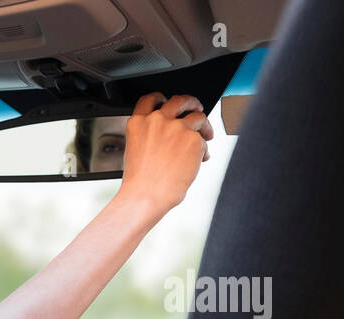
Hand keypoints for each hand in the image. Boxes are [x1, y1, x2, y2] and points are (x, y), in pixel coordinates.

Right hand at [117, 92, 213, 212]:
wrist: (146, 196)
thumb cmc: (139, 181)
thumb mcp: (135, 151)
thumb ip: (150, 135)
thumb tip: (171, 133)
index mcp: (139, 123)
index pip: (151, 99)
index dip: (161, 98)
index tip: (168, 101)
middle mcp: (158, 120)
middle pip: (180, 100)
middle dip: (191, 102)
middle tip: (196, 109)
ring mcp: (177, 128)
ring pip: (198, 116)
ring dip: (204, 125)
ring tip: (207, 134)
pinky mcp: (194, 138)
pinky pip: (204, 140)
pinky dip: (203, 150)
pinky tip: (198, 161)